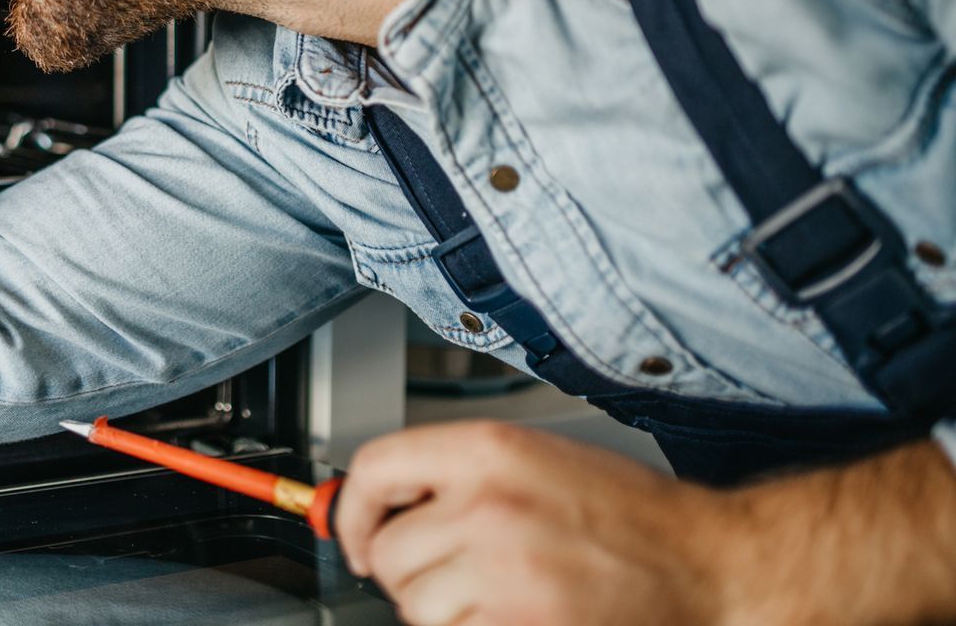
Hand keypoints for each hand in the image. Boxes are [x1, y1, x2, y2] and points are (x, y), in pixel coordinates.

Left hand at [333, 421, 741, 625]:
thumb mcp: (538, 459)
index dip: (352, 508)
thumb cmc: (632, 516)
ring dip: (444, 610)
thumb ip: (458, 473)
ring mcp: (504, 573)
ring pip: (415, 605)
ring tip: (501, 594)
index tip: (355, 532)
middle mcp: (489, 507)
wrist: (709, 569)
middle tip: (460, 571)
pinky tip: (518, 615)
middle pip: (388, 549)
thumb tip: (381, 501)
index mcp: (491, 452)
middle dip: (412, 570)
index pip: (375, 468)